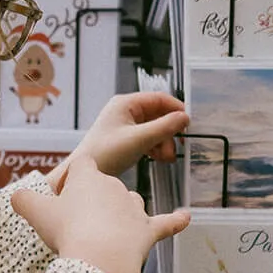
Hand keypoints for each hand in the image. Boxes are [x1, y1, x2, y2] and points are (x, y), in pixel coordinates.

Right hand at [11, 155, 189, 272]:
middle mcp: (114, 186)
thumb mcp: (35, 212)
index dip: (74, 181)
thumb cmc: (67, 232)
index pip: (82, 167)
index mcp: (88, 177)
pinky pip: (166, 223)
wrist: (99, 258)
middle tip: (76, 228)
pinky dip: (176, 220)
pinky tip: (185, 217)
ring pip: (129, 203)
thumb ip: (24, 200)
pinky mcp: (148, 230)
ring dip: (120, 214)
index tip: (66, 196)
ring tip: (105, 234)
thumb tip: (15, 195)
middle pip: (104, 188)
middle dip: (93, 204)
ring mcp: (134, 208)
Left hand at [46, 93, 187, 190]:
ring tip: (166, 157)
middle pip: (158, 115)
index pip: (158, 98)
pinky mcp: (125, 140)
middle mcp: (125, 111)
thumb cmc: (104, 154)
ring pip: (154, 129)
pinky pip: (147, 139)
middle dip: (169, 132)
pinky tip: (158, 158)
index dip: (175, 109)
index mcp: (125, 103)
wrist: (84, 173)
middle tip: (176, 146)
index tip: (188, 122)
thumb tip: (184, 118)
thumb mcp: (139, 139)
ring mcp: (125, 126)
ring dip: (163, 142)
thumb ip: (164, 127)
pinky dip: (155, 147)